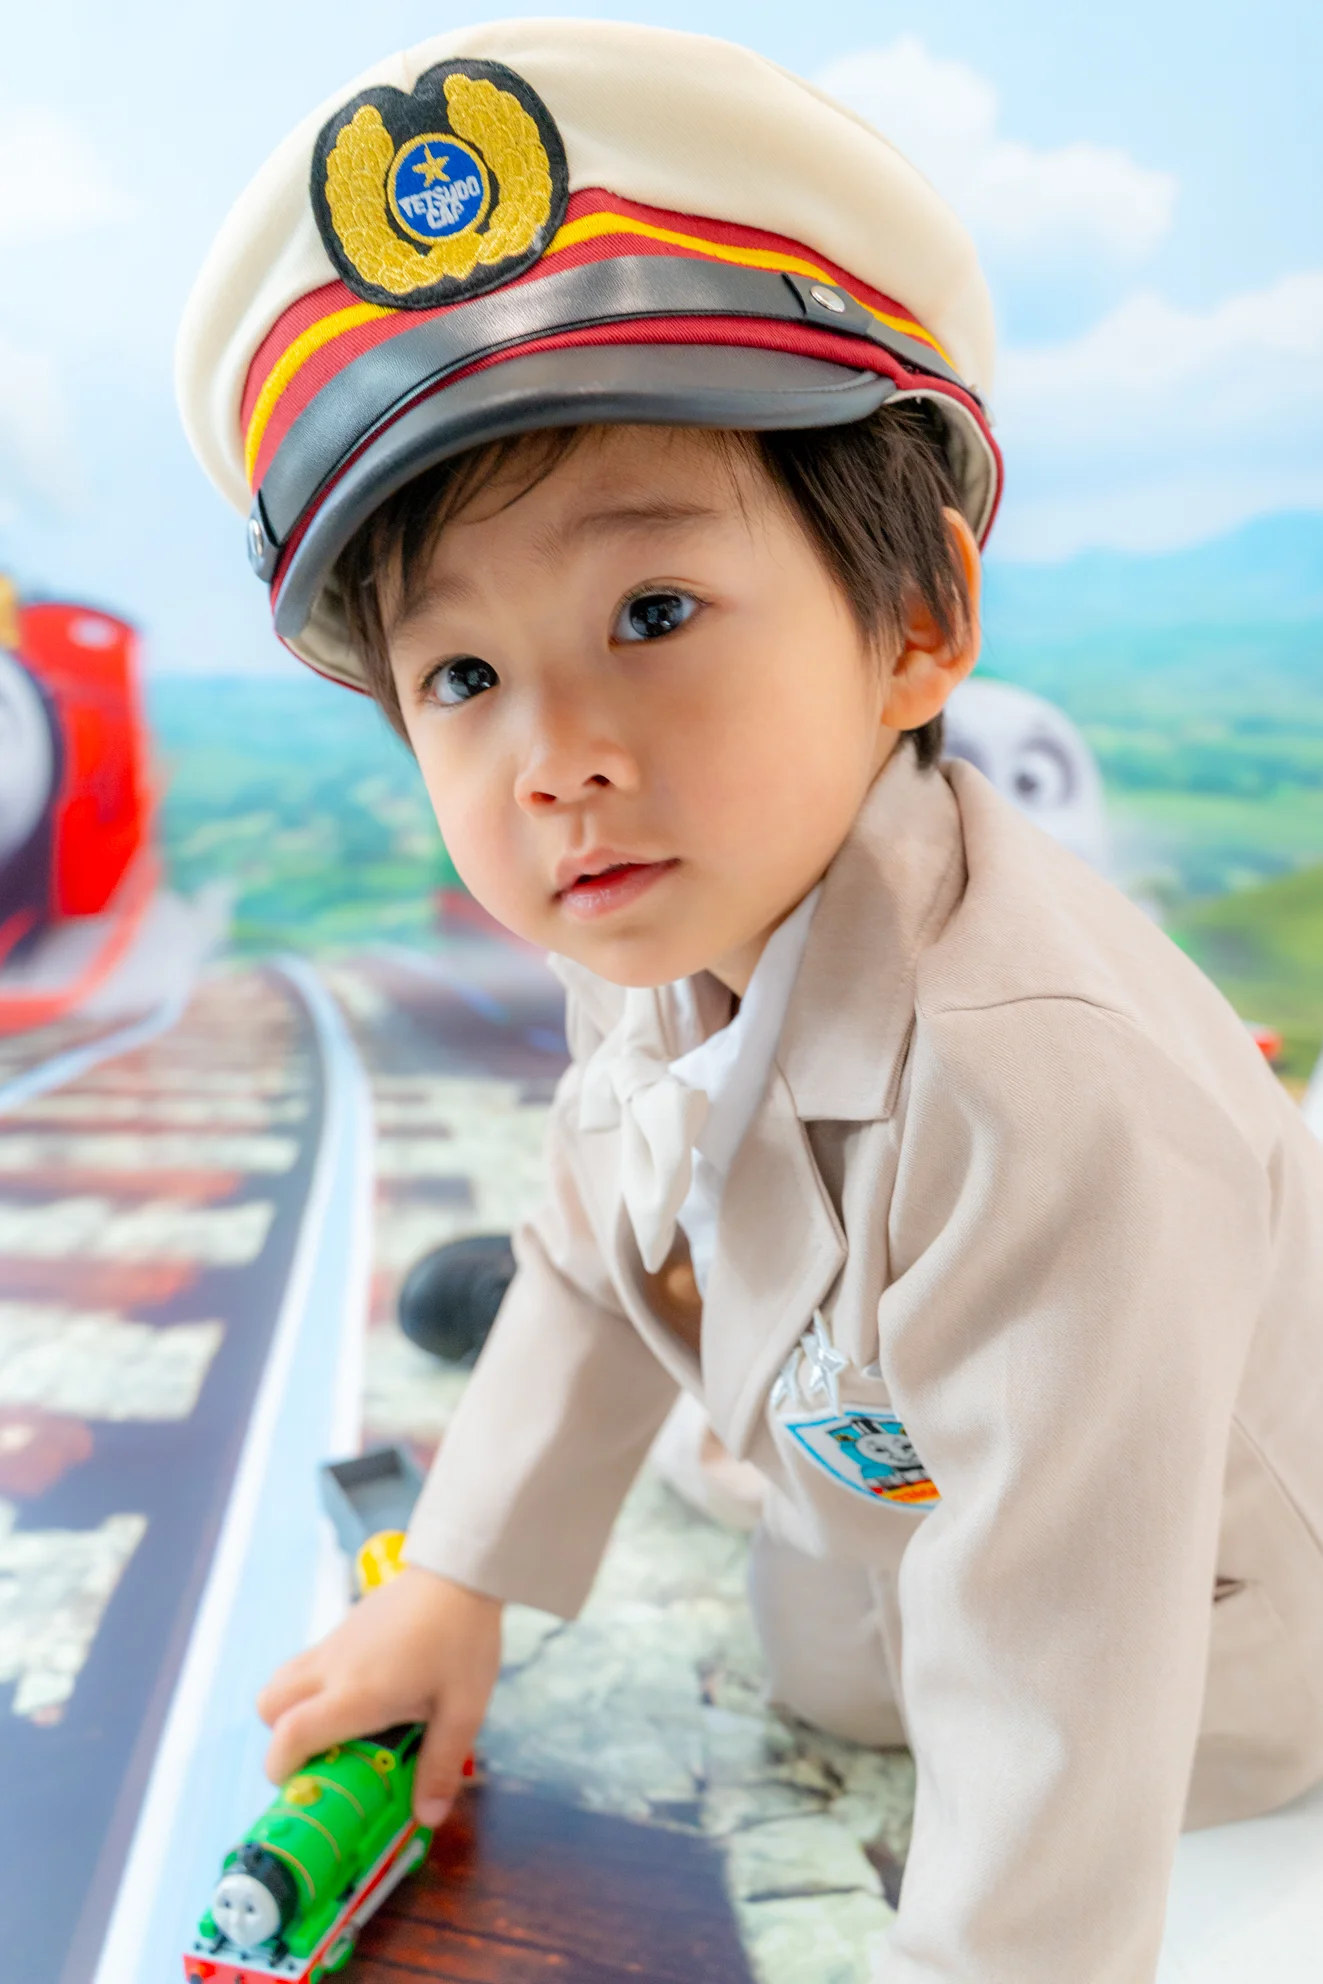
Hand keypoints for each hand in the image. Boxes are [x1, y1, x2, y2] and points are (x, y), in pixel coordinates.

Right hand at [257, 1566, 502, 1826]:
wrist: (461, 1570)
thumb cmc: (463, 1639)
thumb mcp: (463, 1710)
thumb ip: (439, 1765)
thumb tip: (427, 1818)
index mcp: (355, 1694)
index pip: (289, 1735)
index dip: (280, 1768)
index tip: (301, 1787)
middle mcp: (332, 1668)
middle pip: (268, 1705)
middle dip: (281, 1739)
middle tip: (325, 1755)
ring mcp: (333, 1643)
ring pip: (282, 1679)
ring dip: (294, 1708)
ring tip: (344, 1724)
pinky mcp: (343, 1626)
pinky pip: (308, 1662)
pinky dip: (315, 1685)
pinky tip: (366, 1690)